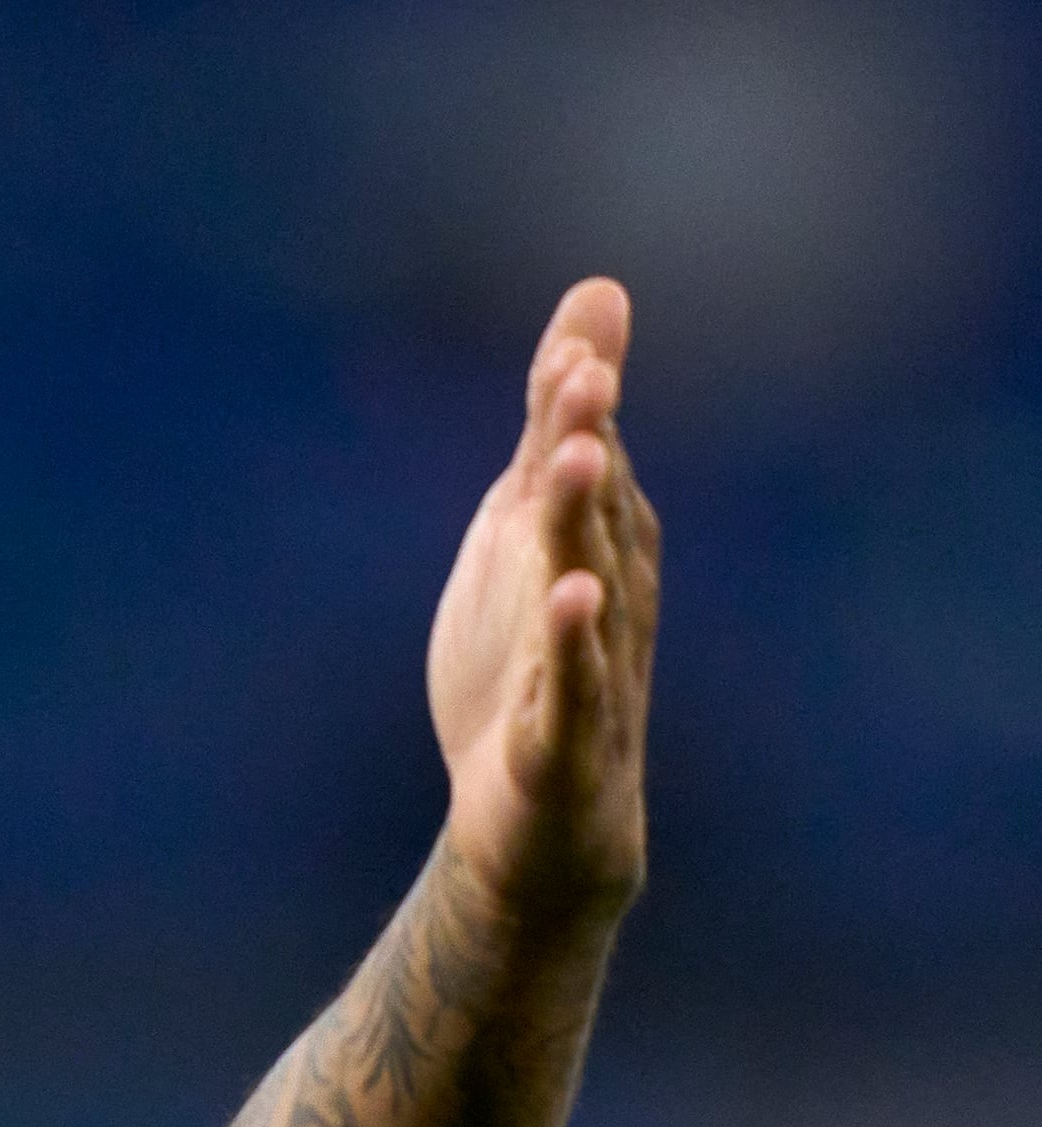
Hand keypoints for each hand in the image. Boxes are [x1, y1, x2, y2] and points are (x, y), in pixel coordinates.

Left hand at [428, 277, 658, 925]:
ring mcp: (592, 663)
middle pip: (593, 506)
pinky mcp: (565, 735)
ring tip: (578, 460)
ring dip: (582, 521)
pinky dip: (572, 641)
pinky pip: (574, 682)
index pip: (582, 458)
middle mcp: (607, 591)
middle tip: (580, 375)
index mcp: (594, 543)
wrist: (542, 820)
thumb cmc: (537, 663)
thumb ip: (553, 423)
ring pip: (590, 581)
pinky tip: (570, 597)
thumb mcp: (529, 529)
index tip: (571, 342)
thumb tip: (594, 298)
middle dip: (586, 439)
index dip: (574, 402)